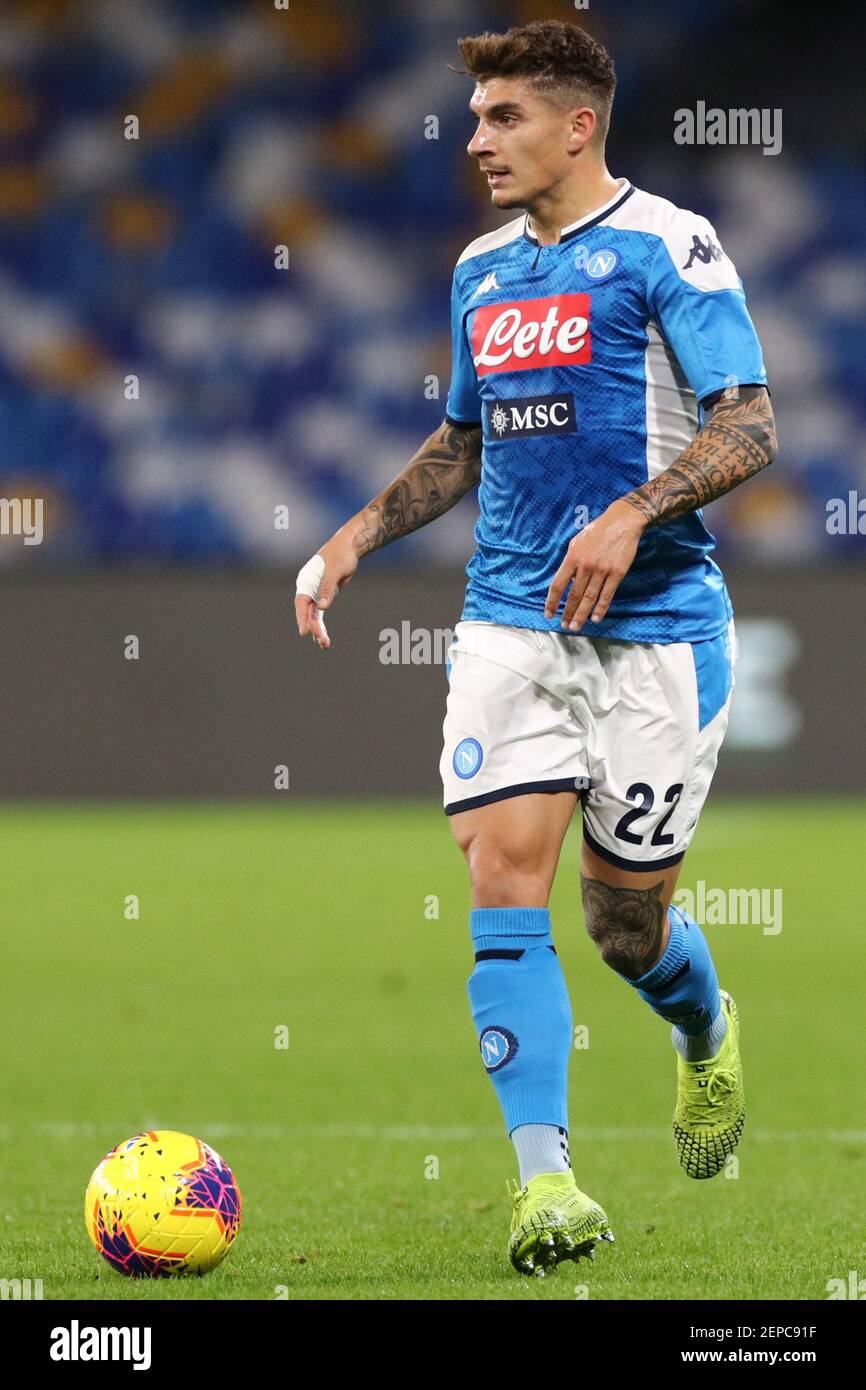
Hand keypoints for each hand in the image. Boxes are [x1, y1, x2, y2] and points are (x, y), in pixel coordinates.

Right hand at [294, 529, 359, 649]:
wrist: (349, 547)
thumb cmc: (341, 555)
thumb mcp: (335, 570)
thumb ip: (327, 588)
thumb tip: (322, 607)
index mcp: (306, 580)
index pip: (301, 602)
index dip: (302, 617)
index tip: (305, 631)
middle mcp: (308, 588)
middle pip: (307, 611)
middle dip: (314, 627)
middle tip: (322, 640)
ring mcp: (315, 593)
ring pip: (313, 615)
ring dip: (318, 629)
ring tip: (325, 645)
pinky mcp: (324, 595)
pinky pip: (320, 613)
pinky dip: (322, 625)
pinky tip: (324, 638)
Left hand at [545, 500, 645, 630]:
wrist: (622, 522)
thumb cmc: (597, 532)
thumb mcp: (577, 542)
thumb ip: (571, 562)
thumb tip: (567, 581)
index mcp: (572, 558)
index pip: (558, 585)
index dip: (552, 602)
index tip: (549, 614)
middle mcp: (585, 566)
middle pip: (573, 595)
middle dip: (567, 613)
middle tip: (564, 626)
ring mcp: (602, 570)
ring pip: (589, 598)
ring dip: (581, 615)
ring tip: (575, 627)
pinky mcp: (617, 573)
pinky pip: (607, 595)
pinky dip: (601, 609)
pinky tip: (595, 618)